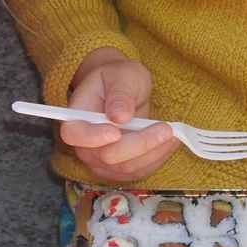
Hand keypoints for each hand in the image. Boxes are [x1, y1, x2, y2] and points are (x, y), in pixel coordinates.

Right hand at [60, 48, 177, 182]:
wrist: (122, 90)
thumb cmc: (118, 78)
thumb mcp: (122, 75)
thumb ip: (120, 94)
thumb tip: (119, 116)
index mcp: (77, 115)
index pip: (74, 134)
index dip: (92, 137)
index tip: (116, 131)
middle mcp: (83, 143)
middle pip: (106, 156)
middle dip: (139, 144)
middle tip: (165, 128)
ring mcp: (99, 160)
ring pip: (126, 168)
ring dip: (153, 153)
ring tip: (173, 133)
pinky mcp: (118, 169)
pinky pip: (138, 172)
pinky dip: (157, 158)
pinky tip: (170, 142)